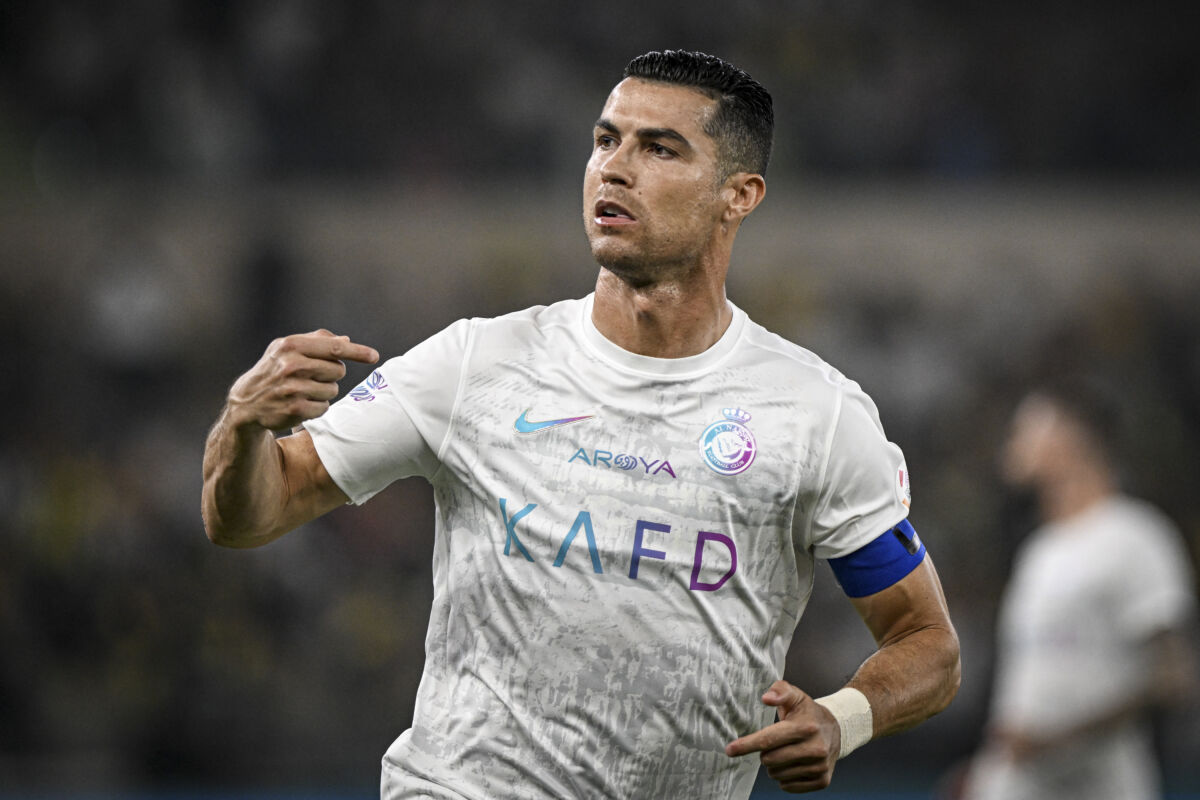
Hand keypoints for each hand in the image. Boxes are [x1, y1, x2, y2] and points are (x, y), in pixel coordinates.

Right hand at [226, 330, 378, 430]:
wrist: (246, 402)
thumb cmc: (273, 370)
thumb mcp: (287, 349)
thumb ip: (317, 341)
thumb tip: (347, 340)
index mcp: (291, 345)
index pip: (334, 348)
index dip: (357, 352)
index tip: (374, 356)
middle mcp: (291, 365)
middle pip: (338, 370)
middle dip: (330, 375)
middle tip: (311, 376)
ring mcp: (293, 389)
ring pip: (333, 390)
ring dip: (324, 392)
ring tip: (302, 390)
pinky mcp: (295, 410)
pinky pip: (324, 407)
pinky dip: (317, 407)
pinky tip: (300, 404)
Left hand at [725, 680, 840, 792]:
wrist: (837, 730)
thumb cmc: (808, 713)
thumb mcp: (795, 695)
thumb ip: (779, 690)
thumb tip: (766, 698)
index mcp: (805, 727)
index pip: (769, 739)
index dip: (747, 745)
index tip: (730, 750)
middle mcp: (815, 748)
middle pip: (770, 760)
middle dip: (765, 753)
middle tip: (774, 744)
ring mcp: (819, 766)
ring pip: (778, 775)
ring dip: (775, 766)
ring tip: (786, 752)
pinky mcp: (822, 780)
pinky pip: (789, 786)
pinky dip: (785, 777)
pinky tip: (794, 764)